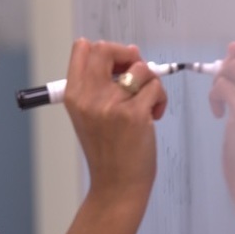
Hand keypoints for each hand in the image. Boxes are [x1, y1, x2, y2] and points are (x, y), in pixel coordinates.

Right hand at [63, 38, 167, 197]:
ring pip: (140, 68)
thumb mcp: (90, 114)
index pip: (82, 48)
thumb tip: (133, 52)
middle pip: (107, 48)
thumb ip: (103, 84)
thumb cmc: (108, 150)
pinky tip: (154, 116)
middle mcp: (89, 97)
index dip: (106, 50)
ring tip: (146, 104)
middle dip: (128, 55)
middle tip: (136, 76)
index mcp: (74, 95)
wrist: (116, 185)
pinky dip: (160, 100)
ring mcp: (112, 105)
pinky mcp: (135, 115)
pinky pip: (156, 88)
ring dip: (150, 82)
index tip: (118, 64)